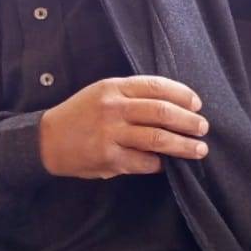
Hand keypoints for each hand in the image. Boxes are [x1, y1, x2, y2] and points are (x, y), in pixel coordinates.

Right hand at [39, 76, 208, 178]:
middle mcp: (113, 108)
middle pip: (163, 112)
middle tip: (203, 128)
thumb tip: (176, 106)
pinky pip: (145, 161)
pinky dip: (159, 163)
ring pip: (158, 138)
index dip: (182, 95)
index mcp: (114, 88)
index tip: (198, 104)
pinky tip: (166, 163)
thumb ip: (133, 96)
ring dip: (184, 145)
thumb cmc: (81, 115)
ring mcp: (110, 134)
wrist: (46, 140)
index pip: (157, 86)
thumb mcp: (103, 94)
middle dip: (189, 121)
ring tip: (199, 149)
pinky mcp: (109, 158)